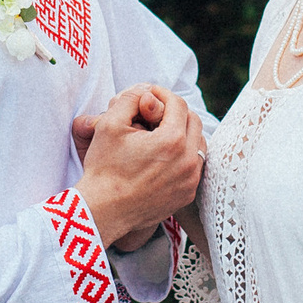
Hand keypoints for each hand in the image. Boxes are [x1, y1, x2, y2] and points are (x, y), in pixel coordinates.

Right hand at [75, 87, 202, 247]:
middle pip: (193, 121)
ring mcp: (190, 180)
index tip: (149, 96)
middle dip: (175, 113)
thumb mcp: (110, 124)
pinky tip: (164, 157)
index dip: (163, 94)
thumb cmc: (104, 168)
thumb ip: (131, 98)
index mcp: (173, 140)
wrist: (103, 210)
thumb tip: (147, 92)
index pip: (178, 104)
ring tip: (161, 134)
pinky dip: (184, 157)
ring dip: (184, 134)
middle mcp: (188, 161)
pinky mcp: (186, 195)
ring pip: (199, 144)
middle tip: (155, 114)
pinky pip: (194, 167)